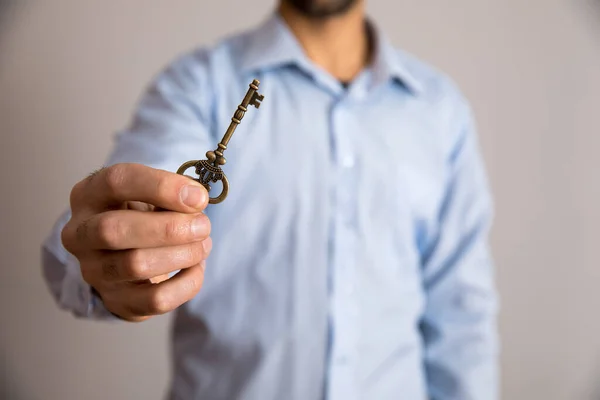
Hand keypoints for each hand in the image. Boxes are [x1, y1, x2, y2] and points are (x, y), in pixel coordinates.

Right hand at [61, 163, 210, 321]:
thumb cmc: (140, 216)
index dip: (161, 186)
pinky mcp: (115, 301)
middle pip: (114, 229)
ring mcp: (94, 271)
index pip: (115, 181)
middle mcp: (80, 234)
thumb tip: (196, 200)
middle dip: (169, 228)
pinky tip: (197, 268)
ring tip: (203, 245)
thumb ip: (171, 193)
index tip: (199, 197)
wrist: (124, 258)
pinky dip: (186, 283)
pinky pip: (155, 299)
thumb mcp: (149, 194)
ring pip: (135, 265)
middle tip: (203, 226)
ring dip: (182, 254)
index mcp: (88, 195)